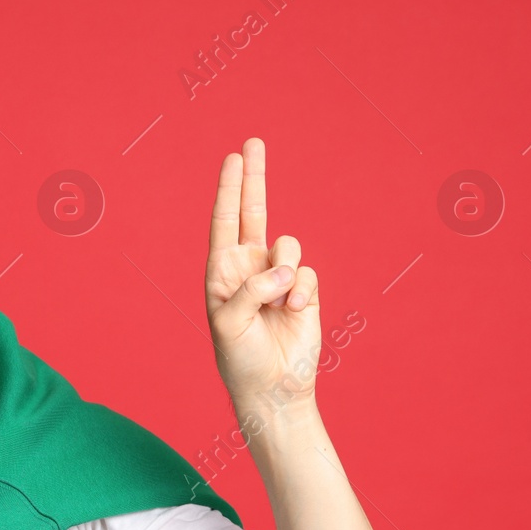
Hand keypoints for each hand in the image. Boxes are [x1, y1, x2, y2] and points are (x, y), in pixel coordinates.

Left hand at [205, 137, 321, 409]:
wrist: (273, 387)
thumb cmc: (240, 358)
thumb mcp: (229, 324)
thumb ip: (251, 291)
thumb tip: (284, 270)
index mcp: (222, 272)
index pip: (225, 221)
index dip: (229, 189)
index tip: (232, 158)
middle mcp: (249, 268)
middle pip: (253, 212)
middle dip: (254, 178)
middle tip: (253, 142)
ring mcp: (277, 278)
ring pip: (289, 245)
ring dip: (285, 271)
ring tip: (278, 303)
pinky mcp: (304, 290)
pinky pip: (308, 273)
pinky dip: (302, 292)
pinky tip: (293, 313)